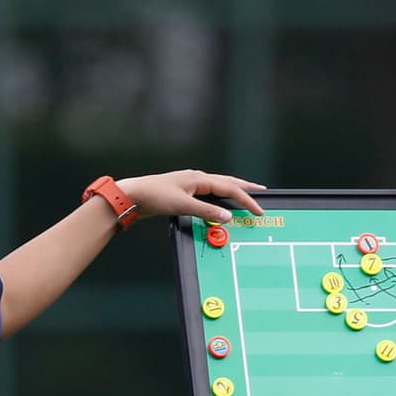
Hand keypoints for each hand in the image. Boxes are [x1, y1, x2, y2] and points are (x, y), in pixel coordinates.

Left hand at [116, 170, 265, 223]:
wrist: (133, 195)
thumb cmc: (155, 196)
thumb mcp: (183, 206)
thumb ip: (207, 212)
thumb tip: (228, 217)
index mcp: (199, 179)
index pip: (230, 188)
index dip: (246, 200)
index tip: (258, 211)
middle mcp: (197, 179)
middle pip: (228, 183)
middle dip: (246, 189)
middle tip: (262, 193)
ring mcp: (191, 185)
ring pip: (219, 187)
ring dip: (234, 191)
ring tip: (247, 195)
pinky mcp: (185, 192)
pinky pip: (210, 194)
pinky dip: (221, 198)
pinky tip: (221, 203)